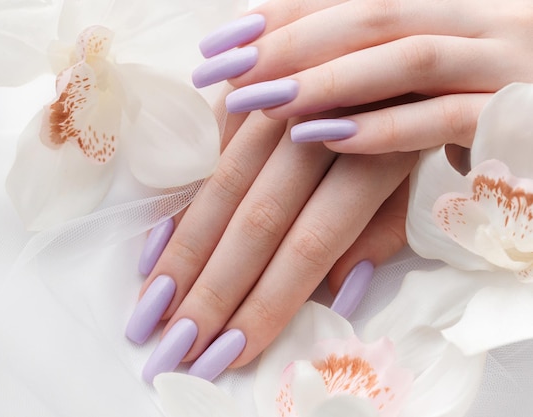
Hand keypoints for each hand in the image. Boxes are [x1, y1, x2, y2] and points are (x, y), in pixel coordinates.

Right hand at [126, 109, 416, 382]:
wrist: (384, 45)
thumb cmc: (403, 126)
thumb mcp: (410, 179)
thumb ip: (379, 233)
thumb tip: (336, 294)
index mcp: (374, 157)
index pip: (311, 244)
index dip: (268, 302)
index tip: (230, 353)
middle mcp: (320, 125)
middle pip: (258, 221)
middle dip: (213, 290)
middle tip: (174, 347)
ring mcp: (277, 101)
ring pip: (222, 186)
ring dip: (183, 253)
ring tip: (151, 307)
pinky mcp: (244, 87)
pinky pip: (202, 150)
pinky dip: (176, 202)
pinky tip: (153, 250)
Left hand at [192, 0, 532, 152]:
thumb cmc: (488, 120)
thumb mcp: (425, 86)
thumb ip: (371, 80)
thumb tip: (287, 93)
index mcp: (448, 8)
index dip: (284, 14)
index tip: (222, 40)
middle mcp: (479, 20)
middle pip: (374, 15)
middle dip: (292, 42)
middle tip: (226, 69)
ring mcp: (504, 63)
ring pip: (409, 56)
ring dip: (329, 78)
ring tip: (264, 100)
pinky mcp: (522, 118)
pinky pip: (448, 117)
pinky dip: (385, 127)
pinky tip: (329, 137)